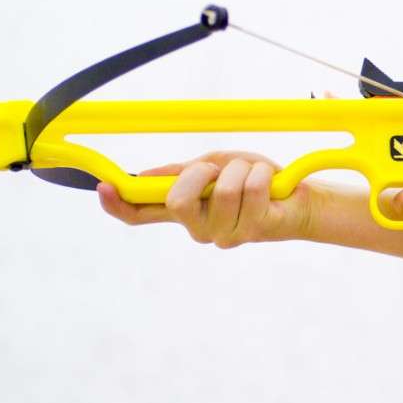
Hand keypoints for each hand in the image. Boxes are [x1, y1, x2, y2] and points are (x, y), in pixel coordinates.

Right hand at [97, 151, 316, 248]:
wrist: (299, 198)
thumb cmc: (254, 180)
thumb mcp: (214, 168)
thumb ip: (182, 173)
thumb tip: (143, 177)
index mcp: (185, 212)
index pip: (142, 216)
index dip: (118, 205)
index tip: (103, 186)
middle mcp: (200, 229)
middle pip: (178, 201)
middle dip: (199, 172)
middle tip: (218, 170)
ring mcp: (227, 234)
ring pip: (223, 189)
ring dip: (241, 168)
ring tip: (252, 174)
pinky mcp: (255, 229)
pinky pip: (253, 187)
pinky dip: (263, 172)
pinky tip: (271, 181)